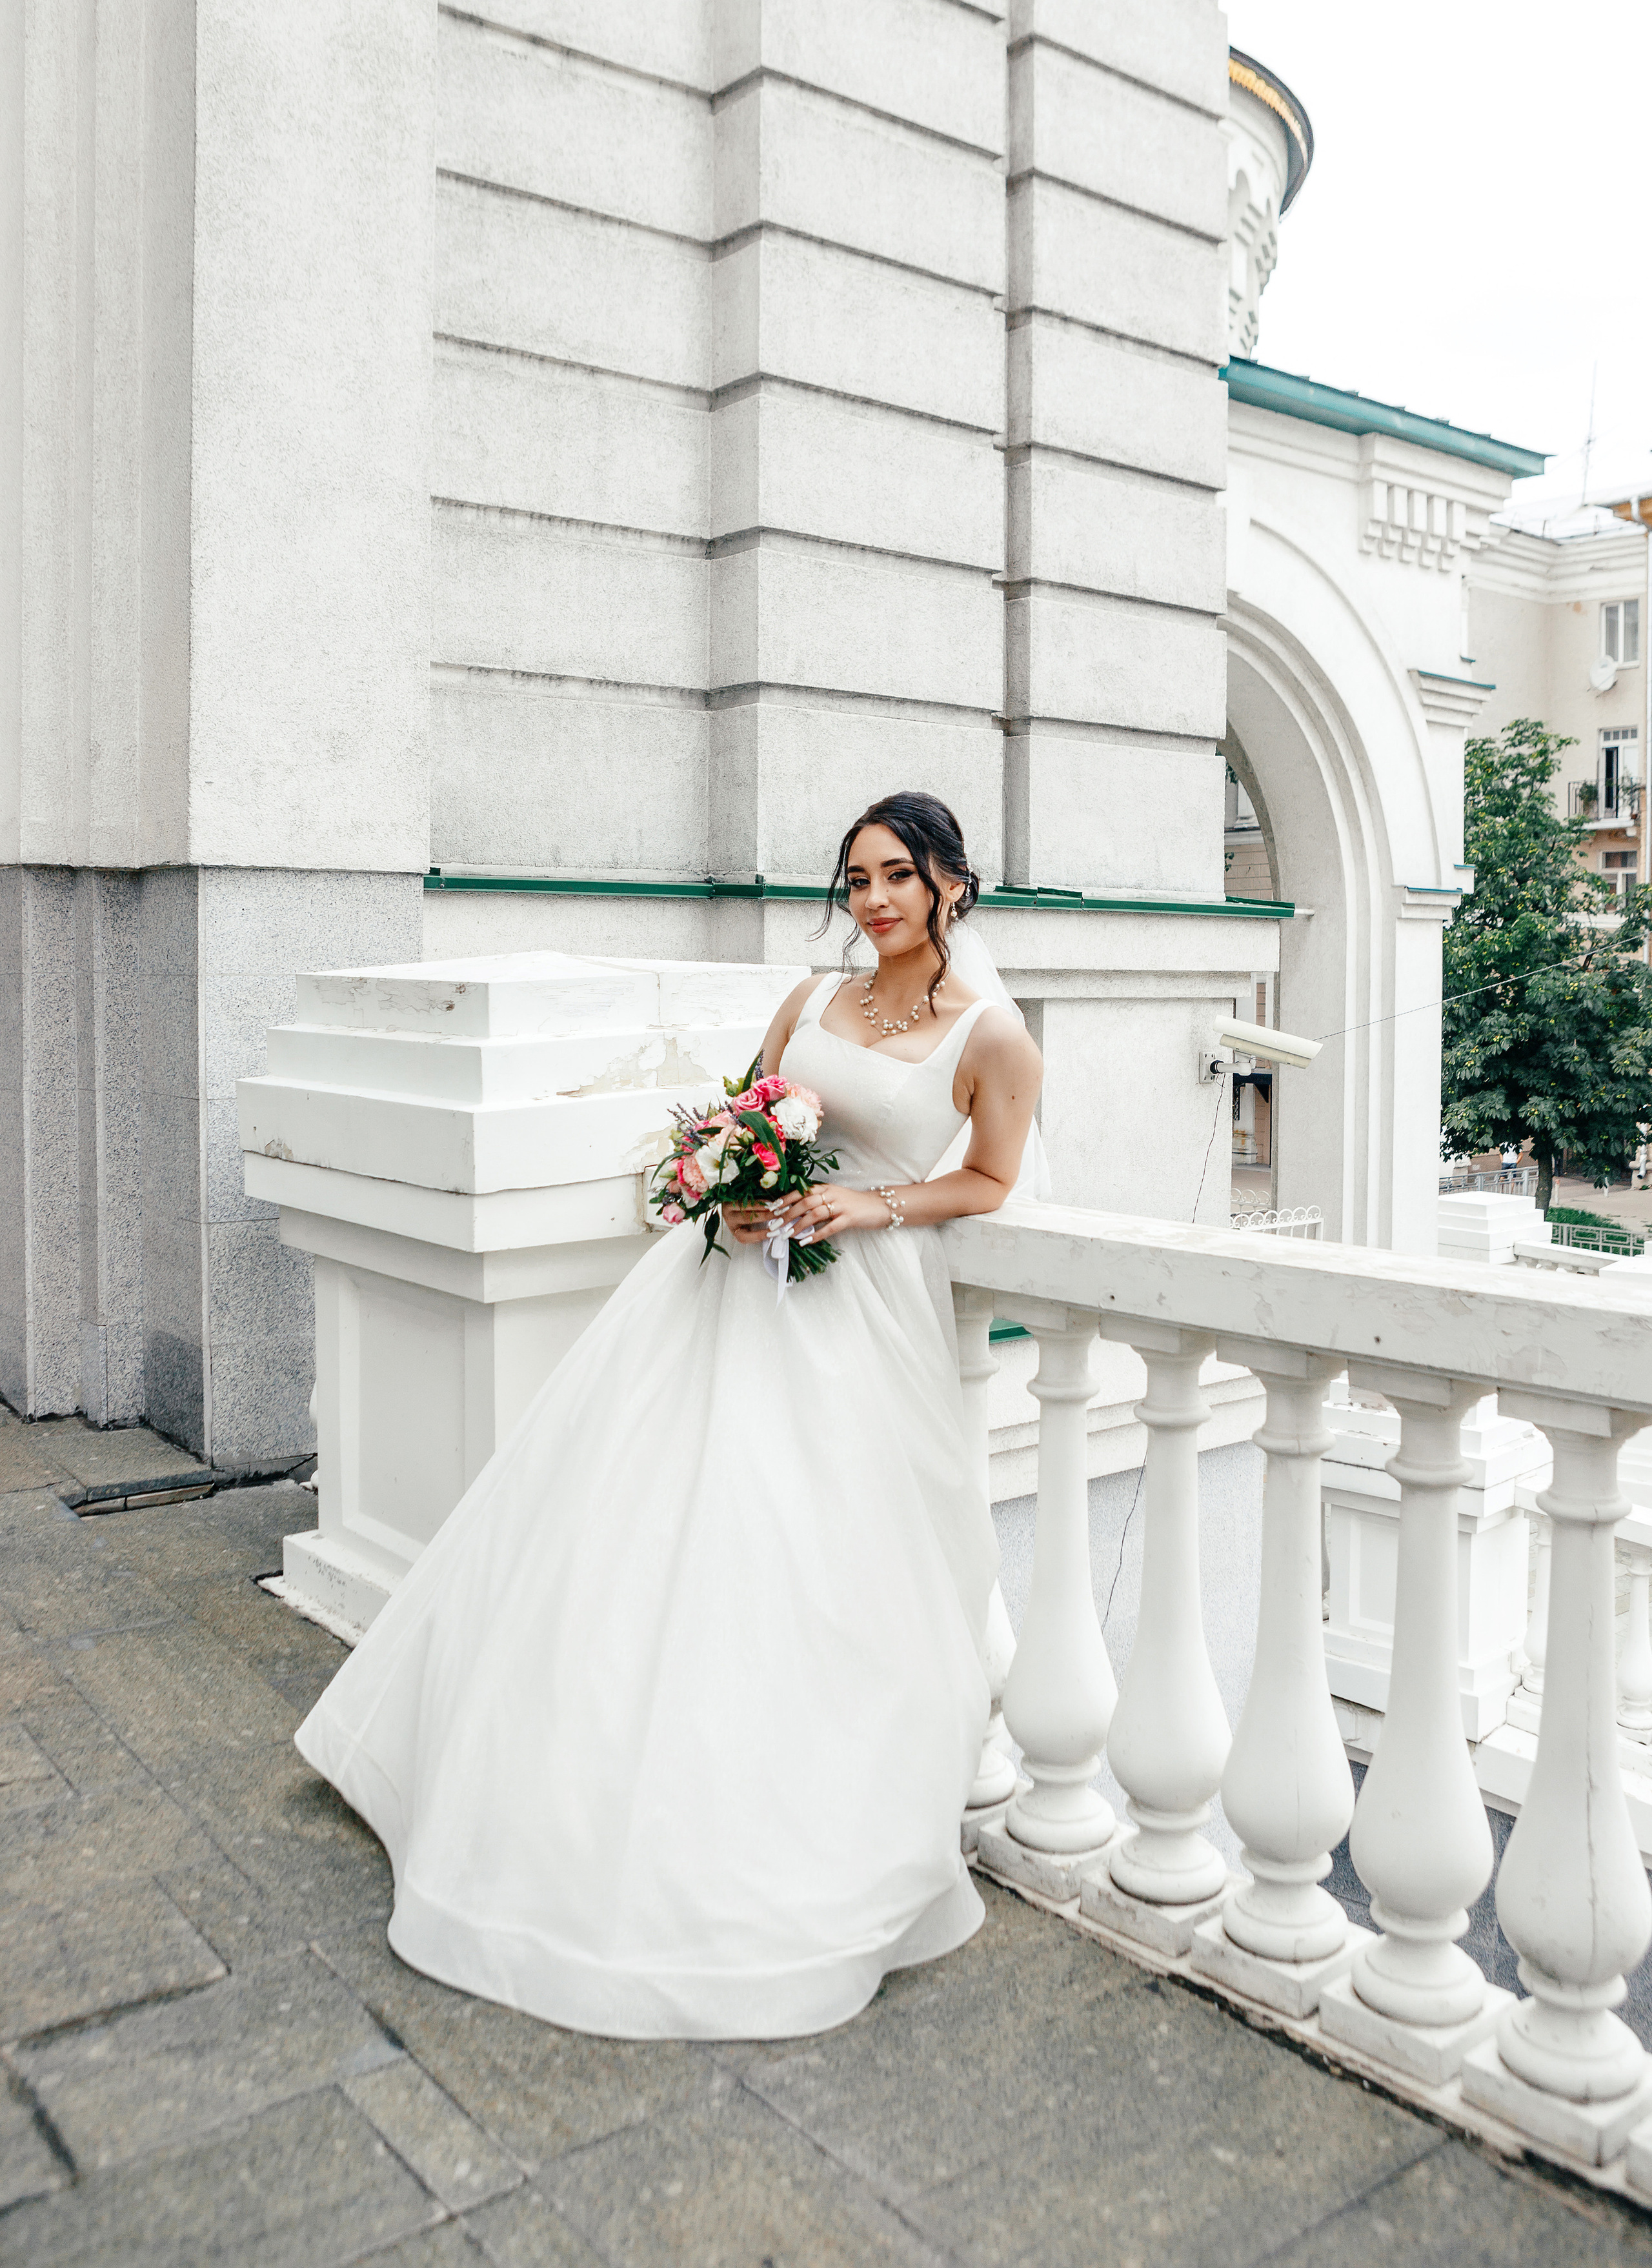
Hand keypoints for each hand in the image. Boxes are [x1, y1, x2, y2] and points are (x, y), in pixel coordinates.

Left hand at [755, 1184, 896, 1242]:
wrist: (878, 1205)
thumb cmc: (853, 1204)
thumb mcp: (834, 1198)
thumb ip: (817, 1202)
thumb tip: (796, 1212)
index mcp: (826, 1188)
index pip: (801, 1191)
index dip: (785, 1199)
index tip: (772, 1208)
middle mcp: (831, 1194)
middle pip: (805, 1201)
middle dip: (788, 1213)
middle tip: (775, 1225)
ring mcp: (841, 1205)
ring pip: (815, 1213)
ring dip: (799, 1225)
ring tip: (787, 1235)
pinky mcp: (850, 1218)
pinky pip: (830, 1227)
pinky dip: (817, 1234)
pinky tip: (806, 1241)